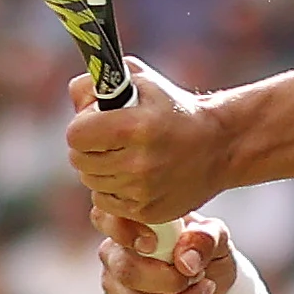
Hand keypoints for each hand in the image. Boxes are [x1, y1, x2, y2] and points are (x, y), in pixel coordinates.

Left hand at [65, 60, 227, 224]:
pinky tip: (132, 176)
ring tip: (125, 156)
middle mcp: (139, 161)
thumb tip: (75, 103)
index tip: (96, 124)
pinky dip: (112, 190)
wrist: (219, 145)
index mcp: (136, 125)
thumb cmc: (173, 108)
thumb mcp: (140, 81)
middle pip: (79, 161)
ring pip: (91, 182)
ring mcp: (143, 190)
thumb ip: (97, 83)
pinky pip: (106, 202)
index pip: (76, 135)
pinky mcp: (148, 212)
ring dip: (100, 170)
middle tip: (109, 141)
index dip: (82, 127)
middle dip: (88, 148)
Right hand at [96, 211, 237, 293]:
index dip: (123, 231)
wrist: (209, 282)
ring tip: (206, 293)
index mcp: (129, 222)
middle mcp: (112, 252)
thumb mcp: (215, 237)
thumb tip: (184, 262)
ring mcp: (111, 285)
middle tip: (201, 278)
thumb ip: (204, 240)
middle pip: (127, 272)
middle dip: (173, 283)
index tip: (153, 243)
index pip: (103, 218)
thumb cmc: (205, 251)